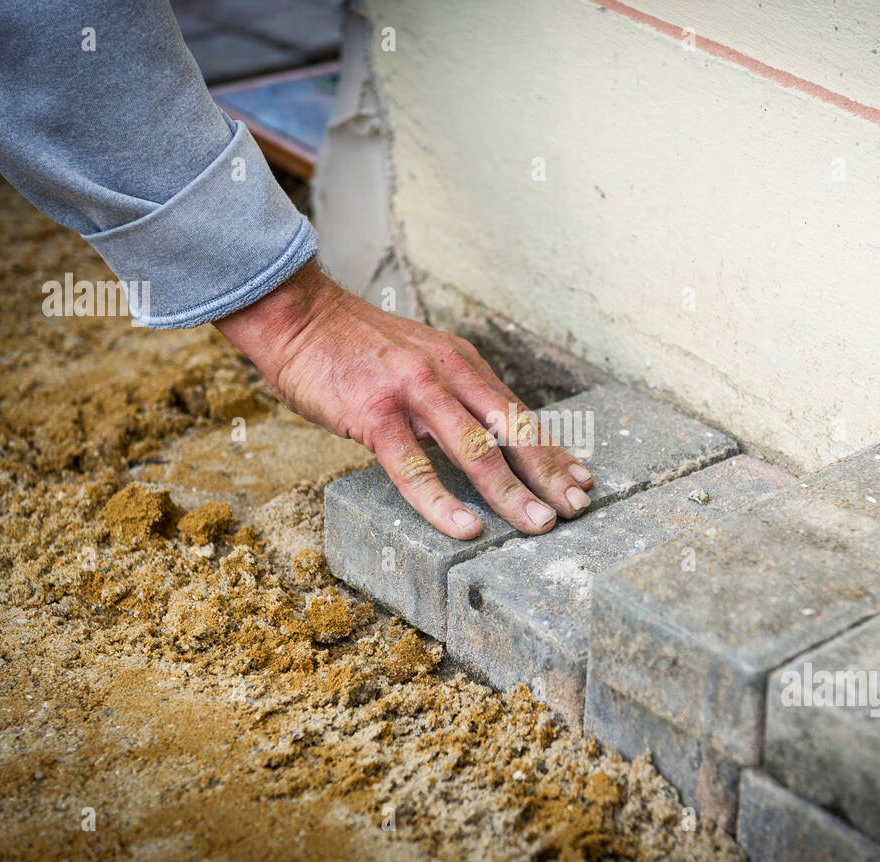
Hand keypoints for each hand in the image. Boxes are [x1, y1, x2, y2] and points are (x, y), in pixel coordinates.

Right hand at [215, 265, 593, 539]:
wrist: (297, 314)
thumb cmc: (354, 347)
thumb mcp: (418, 359)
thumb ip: (451, 394)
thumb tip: (484, 437)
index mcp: (462, 363)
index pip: (519, 414)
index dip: (554, 451)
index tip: (582, 482)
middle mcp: (448, 373)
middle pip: (512, 430)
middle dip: (549, 473)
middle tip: (576, 510)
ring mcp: (413, 392)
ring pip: (475, 448)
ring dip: (510, 491)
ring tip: (536, 524)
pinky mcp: (374, 413)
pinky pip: (414, 466)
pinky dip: (442, 500)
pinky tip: (465, 527)